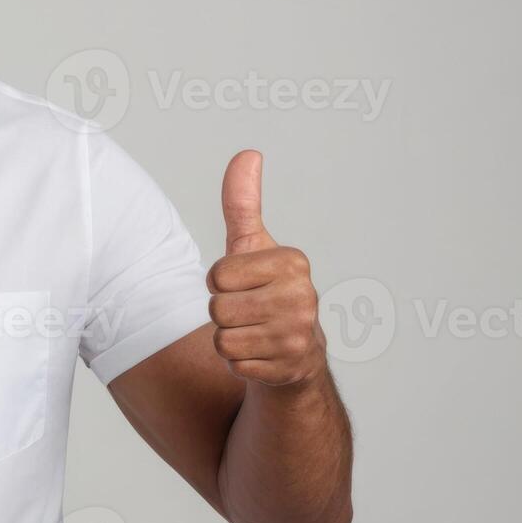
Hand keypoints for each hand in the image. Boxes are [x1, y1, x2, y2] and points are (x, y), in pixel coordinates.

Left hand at [207, 150, 327, 388]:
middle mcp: (303, 298)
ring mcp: (299, 336)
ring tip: (253, 331)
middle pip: (218, 309)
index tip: (242, 283)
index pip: (218, 275)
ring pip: (223, 339)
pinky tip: (260, 353)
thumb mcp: (251, 244)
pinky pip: (234, 364)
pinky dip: (239, 362)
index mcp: (293, 263)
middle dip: (223, 313)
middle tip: (247, 311)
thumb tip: (248, 154)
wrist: (293, 350)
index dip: (219, 282)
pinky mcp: (289, 368)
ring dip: (229, 338)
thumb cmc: (264, 289)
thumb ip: (243, 202)